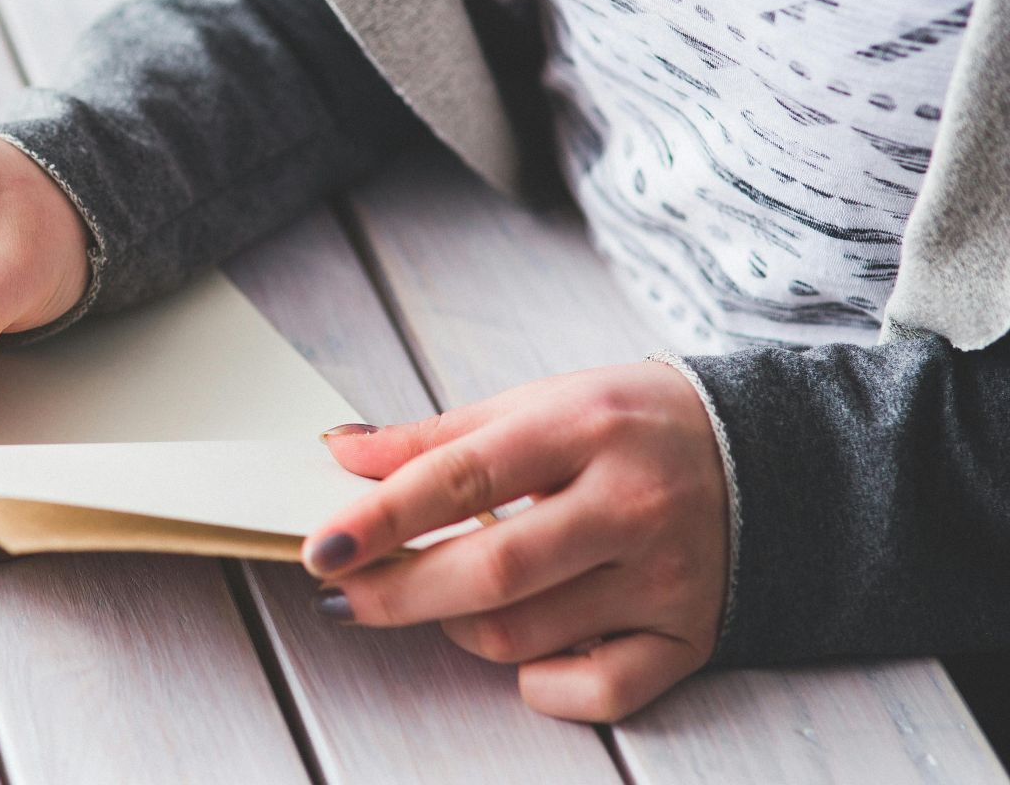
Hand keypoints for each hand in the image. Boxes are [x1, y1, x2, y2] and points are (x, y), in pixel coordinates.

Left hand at [302, 362, 728, 721]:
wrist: (774, 454)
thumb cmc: (633, 426)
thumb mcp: (539, 403)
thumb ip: (437, 436)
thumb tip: (342, 454)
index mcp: (585, 428)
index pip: (461, 478)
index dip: (380, 519)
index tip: (322, 548)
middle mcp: (631, 504)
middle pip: (490, 572)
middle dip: (397, 593)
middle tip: (342, 595)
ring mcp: (665, 577)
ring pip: (524, 635)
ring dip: (456, 627)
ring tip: (445, 598)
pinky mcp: (690, 637)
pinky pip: (597, 691)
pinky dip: (539, 682)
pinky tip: (522, 650)